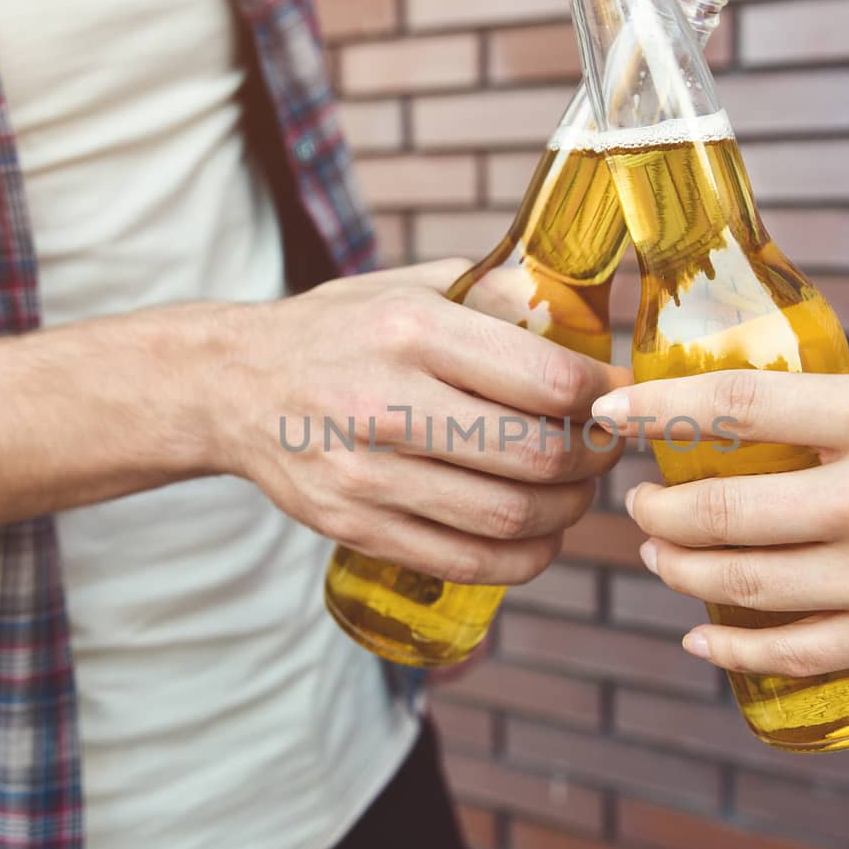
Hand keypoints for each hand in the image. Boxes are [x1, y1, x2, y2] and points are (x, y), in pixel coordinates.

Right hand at [220, 259, 627, 585]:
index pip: (545, 379)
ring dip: (567, 512)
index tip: (617, 398)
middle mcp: (387, 402)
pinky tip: (539, 537)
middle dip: (593, 460)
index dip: (602, 397)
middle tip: (604, 450)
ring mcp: (366, 474)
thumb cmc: (339, 330)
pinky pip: (464, 561)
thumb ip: (494, 296)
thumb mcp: (409, 287)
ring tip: (575, 492)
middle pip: (536, 457)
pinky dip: (522, 558)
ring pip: (507, 517)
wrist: (231, 386)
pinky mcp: (353, 526)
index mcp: (411, 330)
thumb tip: (589, 317)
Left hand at [593, 370, 848, 702]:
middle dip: (658, 511)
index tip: (608, 409)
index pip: (742, 406)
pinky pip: (789, 652)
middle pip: (723, 510)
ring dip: (680, 572)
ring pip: (742, 585)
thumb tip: (788, 391)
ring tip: (661, 555)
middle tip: (638, 502)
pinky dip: (730, 647)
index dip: (658, 408)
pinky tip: (699, 636)